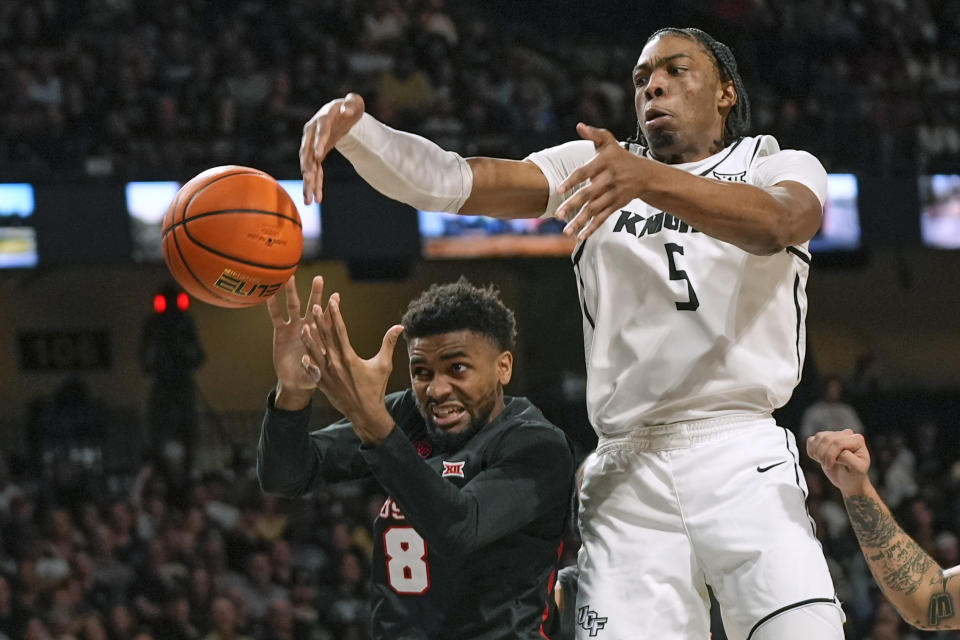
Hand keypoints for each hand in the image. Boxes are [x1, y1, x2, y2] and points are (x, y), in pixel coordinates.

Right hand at [266, 275, 326, 409]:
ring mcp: (294, 327)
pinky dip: (272, 306)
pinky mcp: (280, 331)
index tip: (336, 296)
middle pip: (313, 307)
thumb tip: (309, 365)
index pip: (327, 320)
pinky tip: (269, 293)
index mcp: (320, 336)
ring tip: (290, 277)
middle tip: (319, 278)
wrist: (295, 380)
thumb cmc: (310, 377)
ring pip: (293, 307)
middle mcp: (308, 327)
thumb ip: (313, 370)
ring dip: (292, 293)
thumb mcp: (314, 375)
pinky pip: (276, 316)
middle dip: (316, 293)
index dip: (331, 308)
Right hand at [300, 93, 365, 204]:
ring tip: (310, 199)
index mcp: (323, 119)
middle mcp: (312, 133)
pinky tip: (316, 199)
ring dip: (309, 182)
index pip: (321, 131)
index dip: (319, 142)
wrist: (339, 115)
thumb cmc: (349, 107)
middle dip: (307, 167)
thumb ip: (352, 103)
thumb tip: (347, 110)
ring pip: (308, 165)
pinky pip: (314, 171)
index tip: (318, 156)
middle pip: (308, 151)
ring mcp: (311, 145)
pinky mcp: (315, 155)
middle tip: (308, 180)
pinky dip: (315, 184)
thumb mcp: (354, 103)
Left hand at [300, 293, 404, 443]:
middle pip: (325, 338)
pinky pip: (312, 371)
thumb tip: (400, 327)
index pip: (340, 330)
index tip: (333, 300)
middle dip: (318, 320)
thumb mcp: (384, 365)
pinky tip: (304, 354)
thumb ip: (388, 343)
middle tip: (313, 306)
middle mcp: (336, 364)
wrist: (365, 413)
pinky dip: (307, 362)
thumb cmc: (376, 388)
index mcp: (350, 357)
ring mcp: (327, 374)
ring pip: (315, 352)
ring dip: (309, 338)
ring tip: (303, 325)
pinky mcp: (323, 384)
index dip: (336, 314)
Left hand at [555, 122, 649, 239]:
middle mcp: (609, 179)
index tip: (559, 190)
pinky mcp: (617, 205)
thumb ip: (594, 134)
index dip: (572, 181)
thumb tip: (579, 126)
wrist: (646, 175)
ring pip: (595, 209)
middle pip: (589, 194)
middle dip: (573, 205)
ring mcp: (614, 194)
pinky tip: (580, 237)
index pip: (585, 172)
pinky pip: (603, 218)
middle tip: (558, 214)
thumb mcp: (609, 143)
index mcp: (604, 163)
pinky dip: (592, 228)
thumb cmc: (620, 156)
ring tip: (565, 231)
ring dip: (580, 221)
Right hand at [806, 429, 871, 495]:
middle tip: (826, 465)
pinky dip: (811, 451)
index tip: (830, 466)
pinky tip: (819, 459)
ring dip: (817, 453)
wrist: (848, 479)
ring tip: (824, 462)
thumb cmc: (855, 475)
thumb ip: (848, 458)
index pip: (837, 443)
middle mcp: (847, 434)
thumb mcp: (857, 469)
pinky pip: (811, 440)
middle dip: (823, 454)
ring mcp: (834, 435)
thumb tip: (838, 451)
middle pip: (827, 439)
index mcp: (857, 440)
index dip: (830, 455)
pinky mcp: (823, 439)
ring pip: (819, 437)